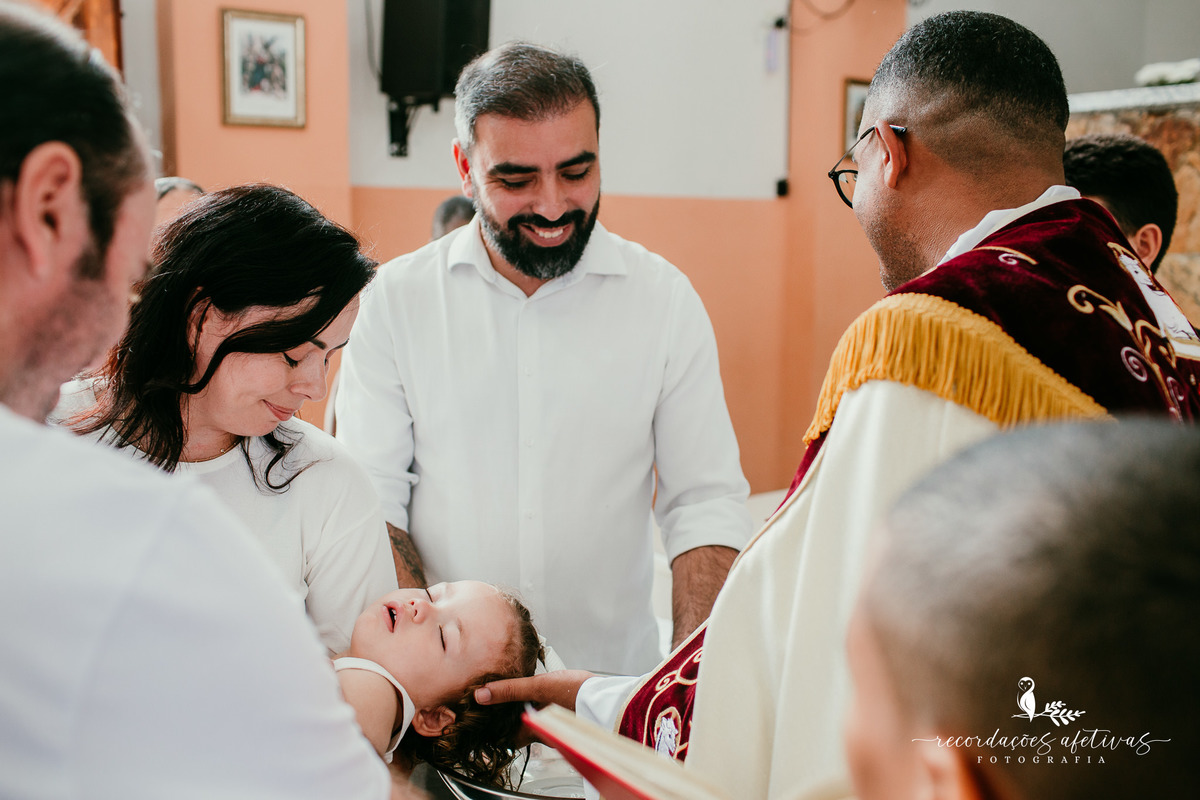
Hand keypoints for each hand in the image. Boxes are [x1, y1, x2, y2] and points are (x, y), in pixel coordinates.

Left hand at [474, 670, 594, 747]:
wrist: (611, 698)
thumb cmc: (577, 694)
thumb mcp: (539, 686)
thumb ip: (509, 690)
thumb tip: (481, 695)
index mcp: (536, 730)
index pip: (510, 739)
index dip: (501, 731)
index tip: (492, 718)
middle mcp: (548, 734)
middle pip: (524, 731)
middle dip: (516, 718)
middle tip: (506, 703)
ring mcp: (561, 729)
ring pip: (540, 722)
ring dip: (532, 710)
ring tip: (524, 693)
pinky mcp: (573, 720)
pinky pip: (553, 716)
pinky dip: (546, 706)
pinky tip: (547, 693)